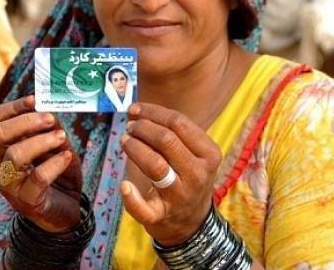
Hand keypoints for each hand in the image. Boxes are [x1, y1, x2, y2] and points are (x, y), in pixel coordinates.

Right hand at [0, 95, 81, 232]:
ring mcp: (10, 184)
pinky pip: (37, 179)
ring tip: (62, 137)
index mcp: (2, 147)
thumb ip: (51, 127)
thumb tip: (49, 109)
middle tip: (50, 119)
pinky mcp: (27, 201)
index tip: (35, 100)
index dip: (13, 106)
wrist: (66, 209)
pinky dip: (54, 164)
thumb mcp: (56, 144)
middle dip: (26, 122)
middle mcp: (0, 164)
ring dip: (41, 141)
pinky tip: (68, 157)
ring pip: (15, 155)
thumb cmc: (57, 171)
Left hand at [120, 103, 221, 245]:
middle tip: (130, 127)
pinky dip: (131, 198)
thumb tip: (136, 110)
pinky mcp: (162, 217)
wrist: (192, 223)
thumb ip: (169, 131)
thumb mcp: (192, 154)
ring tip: (125, 141)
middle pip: (166, 140)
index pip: (179, 123)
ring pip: (155, 165)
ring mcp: (180, 197)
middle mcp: (198, 175)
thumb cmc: (187, 176)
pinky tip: (124, 185)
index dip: (153, 112)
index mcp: (209, 154)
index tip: (135, 109)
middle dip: (142, 127)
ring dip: (134, 148)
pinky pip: (144, 208)